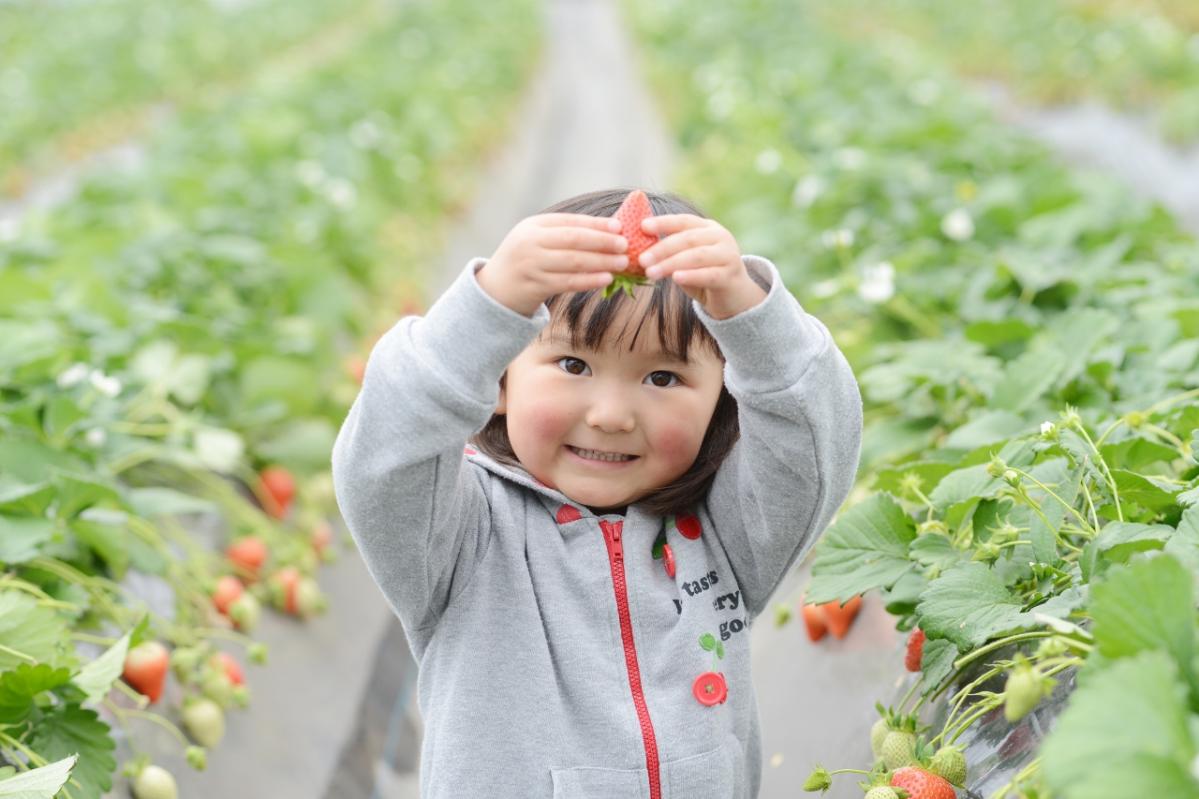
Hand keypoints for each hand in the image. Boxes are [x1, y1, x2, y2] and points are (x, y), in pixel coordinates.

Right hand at [477, 214, 628, 315]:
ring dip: (601, 262)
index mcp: (533, 225)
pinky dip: (589, 280)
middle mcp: (530, 242)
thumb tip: (607, 229)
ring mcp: (532, 265)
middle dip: (603, 241)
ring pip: (574, 262)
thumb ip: (563, 233)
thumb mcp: (536, 239)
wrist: (495, 290)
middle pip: (574, 240)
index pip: (570, 222)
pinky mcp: (535, 286)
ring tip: (622, 263)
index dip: (596, 224)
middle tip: (625, 245)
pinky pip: (568, 282)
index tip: (619, 226)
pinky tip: (606, 279)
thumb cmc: (525, 261)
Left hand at [638, 215, 766, 318]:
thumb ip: (670, 254)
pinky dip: (691, 275)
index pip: (684, 221)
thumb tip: (641, 252)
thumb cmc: (704, 277)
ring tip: (651, 273)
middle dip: (662, 249)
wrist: (734, 298)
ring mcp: (728, 255)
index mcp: (708, 228)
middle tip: (641, 259)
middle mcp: (721, 237)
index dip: (663, 222)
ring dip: (671, 264)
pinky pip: (709, 274)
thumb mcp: (686, 262)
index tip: (643, 226)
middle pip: (688, 239)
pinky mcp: (731, 276)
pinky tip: (676, 278)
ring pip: (696, 256)